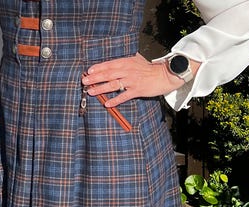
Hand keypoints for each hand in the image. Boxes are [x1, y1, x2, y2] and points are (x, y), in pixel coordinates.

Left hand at [82, 53, 199, 107]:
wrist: (164, 75)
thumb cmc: (149, 69)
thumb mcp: (136, 61)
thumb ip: (125, 62)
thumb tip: (115, 63)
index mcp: (127, 62)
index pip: (109, 64)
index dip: (98, 67)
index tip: (88, 71)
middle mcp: (127, 71)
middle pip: (108, 74)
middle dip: (95, 78)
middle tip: (84, 81)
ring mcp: (132, 81)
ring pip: (113, 84)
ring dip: (101, 88)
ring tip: (90, 91)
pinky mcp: (137, 90)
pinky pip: (124, 96)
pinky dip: (115, 100)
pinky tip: (107, 103)